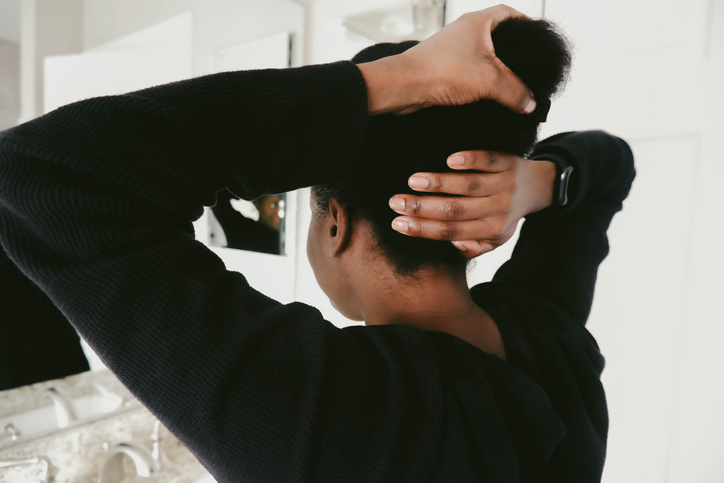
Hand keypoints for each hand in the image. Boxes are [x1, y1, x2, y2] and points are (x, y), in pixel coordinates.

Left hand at [358, 5, 534, 114]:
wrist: (405, 86)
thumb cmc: (441, 71)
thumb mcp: (489, 80)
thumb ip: (515, 90)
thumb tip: (530, 102)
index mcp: (478, 22)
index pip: (509, 13)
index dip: (525, 24)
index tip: (537, 39)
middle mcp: (464, 32)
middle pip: (497, 36)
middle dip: (513, 52)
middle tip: (528, 68)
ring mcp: (453, 49)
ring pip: (483, 56)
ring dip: (496, 70)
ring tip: (512, 85)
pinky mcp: (445, 67)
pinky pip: (470, 71)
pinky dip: (482, 81)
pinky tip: (489, 96)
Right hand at [388, 151, 556, 258]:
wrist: (538, 188)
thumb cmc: (504, 215)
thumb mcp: (494, 239)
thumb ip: (474, 247)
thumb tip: (454, 245)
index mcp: (490, 231)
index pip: (451, 232)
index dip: (423, 229)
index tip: (397, 223)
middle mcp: (497, 209)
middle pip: (456, 210)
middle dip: (422, 208)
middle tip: (395, 202)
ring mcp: (503, 185)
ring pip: (469, 186)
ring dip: (440, 183)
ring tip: (413, 181)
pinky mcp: (508, 163)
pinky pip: (489, 161)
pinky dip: (471, 160)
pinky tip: (449, 159)